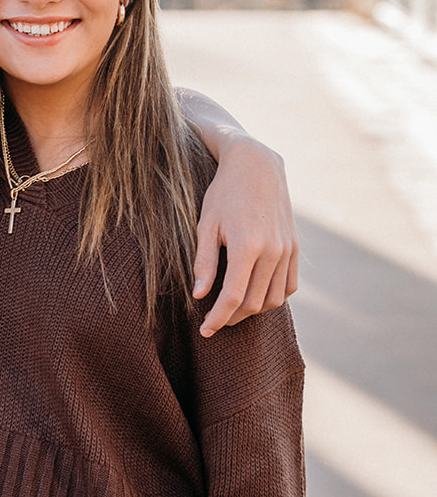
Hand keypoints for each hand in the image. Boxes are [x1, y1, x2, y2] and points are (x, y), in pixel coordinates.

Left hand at [193, 132, 297, 336]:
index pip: (233, 298)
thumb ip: (204, 262)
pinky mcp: (295, 247)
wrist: (257, 166)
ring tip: (233, 309)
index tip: (205, 330)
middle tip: (214, 320)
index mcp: (247, 247)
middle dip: (232, 318)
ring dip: (254, 311)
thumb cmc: (224, 193)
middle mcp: (272, 251)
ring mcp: (287, 250)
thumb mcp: (206, 224)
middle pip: (254, 303)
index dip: (218, 318)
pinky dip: (274, 297)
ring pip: (274, 298)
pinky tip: (257, 295)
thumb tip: (201, 295)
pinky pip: (289, 284)